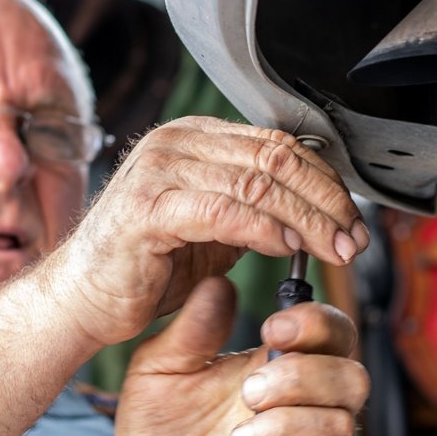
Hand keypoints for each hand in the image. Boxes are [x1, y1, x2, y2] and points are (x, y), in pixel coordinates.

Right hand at [57, 116, 367, 345]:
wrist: (83, 296)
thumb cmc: (147, 265)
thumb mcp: (214, 229)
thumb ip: (256, 209)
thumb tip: (319, 212)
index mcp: (195, 139)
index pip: (277, 145)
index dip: (325, 181)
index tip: (353, 219)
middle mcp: (176, 143)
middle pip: (274, 159)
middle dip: (324, 200)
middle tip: (353, 238)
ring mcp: (158, 170)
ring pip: (255, 184)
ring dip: (305, 219)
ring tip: (332, 248)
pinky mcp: (146, 208)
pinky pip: (222, 211)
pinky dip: (263, 229)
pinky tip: (288, 247)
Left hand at [114, 276, 369, 435]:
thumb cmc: (159, 427)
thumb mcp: (161, 369)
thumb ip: (193, 330)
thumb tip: (218, 284)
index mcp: (278, 363)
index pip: (331, 332)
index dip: (316, 323)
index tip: (272, 328)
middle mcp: (301, 406)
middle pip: (352, 379)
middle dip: (306, 377)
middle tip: (251, 389)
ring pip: (338, 431)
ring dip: (286, 429)